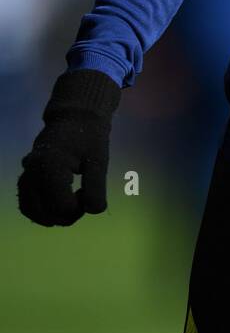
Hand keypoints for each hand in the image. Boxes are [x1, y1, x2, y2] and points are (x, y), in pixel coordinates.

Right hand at [18, 69, 121, 227]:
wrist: (75, 117)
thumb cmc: (90, 137)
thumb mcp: (99, 160)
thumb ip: (96, 187)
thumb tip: (92, 211)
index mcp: (51, 165)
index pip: (61, 207)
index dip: (79, 208)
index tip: (87, 192)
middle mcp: (33, 171)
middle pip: (46, 213)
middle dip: (67, 214)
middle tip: (82, 196)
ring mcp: (26, 174)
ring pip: (32, 211)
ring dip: (53, 215)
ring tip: (70, 201)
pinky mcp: (26, 176)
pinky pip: (27, 203)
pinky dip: (41, 210)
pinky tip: (58, 203)